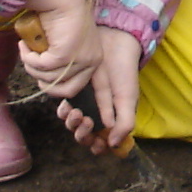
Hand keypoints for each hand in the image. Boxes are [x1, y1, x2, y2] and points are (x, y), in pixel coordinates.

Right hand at [18, 0, 102, 92]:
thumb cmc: (62, 15)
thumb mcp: (68, 43)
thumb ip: (63, 61)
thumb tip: (46, 78)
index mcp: (94, 60)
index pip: (74, 88)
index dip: (53, 85)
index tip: (41, 76)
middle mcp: (91, 62)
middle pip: (63, 90)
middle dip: (42, 82)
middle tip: (32, 66)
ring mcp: (80, 59)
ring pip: (48, 77)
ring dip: (31, 65)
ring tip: (26, 48)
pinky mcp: (65, 55)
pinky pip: (41, 66)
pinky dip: (28, 57)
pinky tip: (24, 44)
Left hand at [59, 27, 142, 155]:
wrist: (112, 44)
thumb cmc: (123, 72)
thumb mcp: (128, 98)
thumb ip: (125, 122)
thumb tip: (113, 145)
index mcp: (113, 119)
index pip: (102, 142)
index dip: (98, 147)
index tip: (97, 143)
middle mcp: (97, 114)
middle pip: (85, 136)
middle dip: (83, 135)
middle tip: (87, 122)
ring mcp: (84, 104)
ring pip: (73, 125)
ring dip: (73, 124)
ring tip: (77, 113)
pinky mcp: (72, 93)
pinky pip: (63, 110)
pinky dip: (64, 112)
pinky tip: (68, 106)